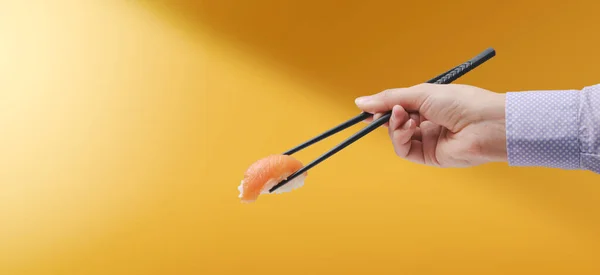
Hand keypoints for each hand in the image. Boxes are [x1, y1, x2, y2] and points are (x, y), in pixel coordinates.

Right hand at [355, 83, 506, 166]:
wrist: (485, 124)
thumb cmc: (462, 102)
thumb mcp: (420, 93)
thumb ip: (389, 99)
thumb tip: (361, 101)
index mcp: (429, 105)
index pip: (398, 107)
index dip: (381, 108)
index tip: (364, 107)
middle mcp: (427, 123)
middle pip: (394, 123)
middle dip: (385, 116)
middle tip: (383, 111)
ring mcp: (428, 141)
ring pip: (397, 137)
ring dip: (394, 126)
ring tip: (403, 116)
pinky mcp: (429, 156)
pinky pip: (404, 150)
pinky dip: (400, 138)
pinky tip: (408, 127)